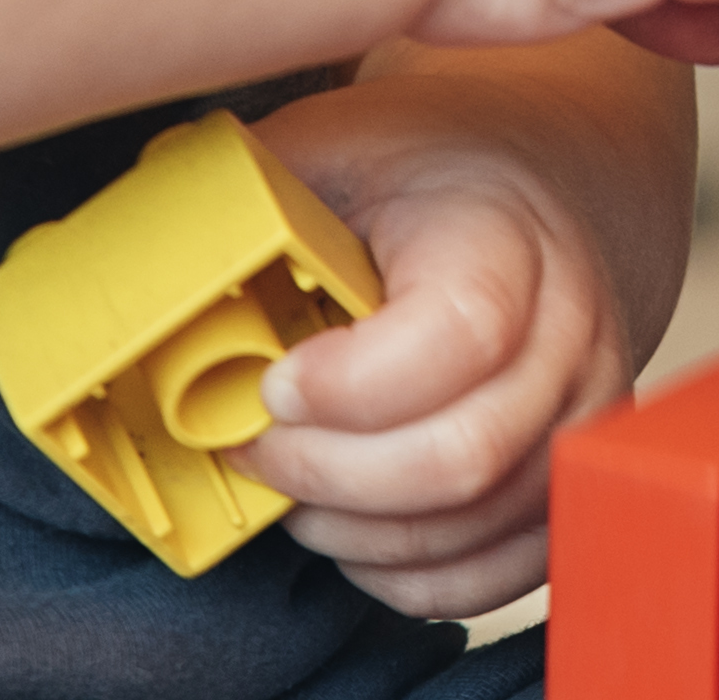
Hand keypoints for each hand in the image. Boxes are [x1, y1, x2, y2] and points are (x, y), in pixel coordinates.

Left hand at [235, 46, 686, 621]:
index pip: (457, 335)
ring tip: (295, 482)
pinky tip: (355, 519)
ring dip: (355, 528)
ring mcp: (585, 411)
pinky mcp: (574, 478)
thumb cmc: (419, 171)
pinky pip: (495, 573)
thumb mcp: (329, 145)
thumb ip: (241, 198)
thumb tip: (132, 257)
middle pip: (461, 457)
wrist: (539, 183)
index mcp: (505, 230)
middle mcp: (569, 326)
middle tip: (256, 448)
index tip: (273, 382)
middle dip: (326, 475)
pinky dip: (406, 573)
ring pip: (471, 528)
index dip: (348, 386)